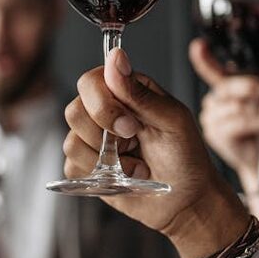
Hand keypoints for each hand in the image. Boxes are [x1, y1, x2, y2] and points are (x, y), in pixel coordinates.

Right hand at [64, 47, 247, 257]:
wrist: (186, 200)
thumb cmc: (186, 157)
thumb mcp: (172, 120)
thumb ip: (140, 92)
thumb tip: (115, 57)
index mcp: (125, 92)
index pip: (90, 82)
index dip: (102, 104)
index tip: (130, 125)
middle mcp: (104, 112)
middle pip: (74, 110)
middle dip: (103, 134)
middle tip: (133, 143)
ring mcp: (92, 140)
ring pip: (72, 141)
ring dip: (107, 159)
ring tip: (134, 164)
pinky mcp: (86, 167)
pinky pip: (72, 166)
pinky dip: (100, 176)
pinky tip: (123, 176)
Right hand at [189, 38, 258, 180]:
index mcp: (224, 89)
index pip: (209, 69)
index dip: (202, 58)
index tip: (199, 45)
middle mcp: (214, 102)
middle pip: (227, 86)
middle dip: (252, 86)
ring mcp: (212, 118)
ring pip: (236, 106)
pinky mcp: (216, 134)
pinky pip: (239, 123)